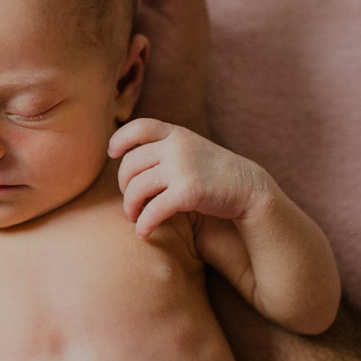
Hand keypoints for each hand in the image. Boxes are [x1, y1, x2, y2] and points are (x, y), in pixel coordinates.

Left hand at [109, 118, 267, 238]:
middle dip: (124, 186)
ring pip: (136, 189)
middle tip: (130, 202)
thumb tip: (127, 161)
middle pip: (130, 165)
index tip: (112, 153)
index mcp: (177, 134)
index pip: (140, 127)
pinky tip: (143, 233)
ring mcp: (182, 167)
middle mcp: (176, 147)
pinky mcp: (187, 191)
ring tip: (134, 218)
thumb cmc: (213, 173)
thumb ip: (165, 150)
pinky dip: (143, 224)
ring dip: (130, 208)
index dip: (120, 139)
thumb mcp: (190, 150)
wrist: (248, 188)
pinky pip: (153, 211)